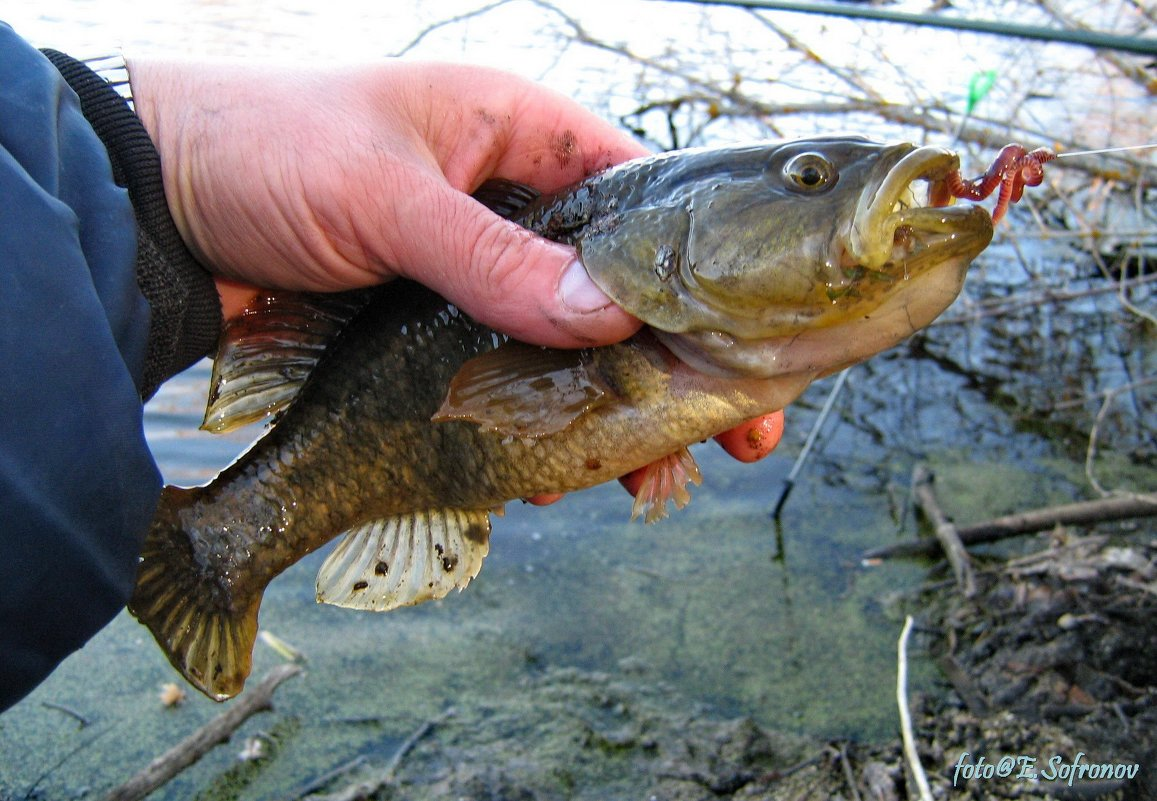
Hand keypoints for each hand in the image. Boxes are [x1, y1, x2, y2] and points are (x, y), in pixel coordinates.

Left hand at [126, 58, 783, 488]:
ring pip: (569, 346)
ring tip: (639, 478)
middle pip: (621, 291)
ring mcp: (473, 270)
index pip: (643, 202)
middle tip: (724, 439)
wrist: (151, 208)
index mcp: (516, 134)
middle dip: (671, 367)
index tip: (751, 356)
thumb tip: (611, 317)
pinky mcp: (434, 326)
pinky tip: (547, 475)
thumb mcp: (387, 198)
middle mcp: (509, 201)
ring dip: (606, 411)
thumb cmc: (263, 153)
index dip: (703, 283)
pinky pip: (507, 379)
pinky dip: (532, 425)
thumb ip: (496, 260)